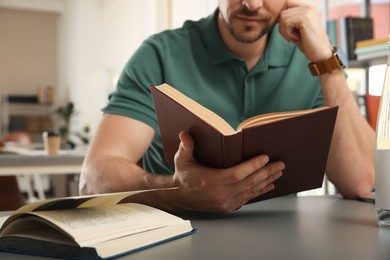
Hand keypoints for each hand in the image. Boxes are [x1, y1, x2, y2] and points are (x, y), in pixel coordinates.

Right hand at [168, 132, 284, 212]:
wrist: (179, 198)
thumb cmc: (183, 176)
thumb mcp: (182, 160)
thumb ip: (186, 147)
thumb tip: (184, 134)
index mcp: (210, 181)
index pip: (237, 174)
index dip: (253, 166)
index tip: (265, 157)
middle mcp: (220, 194)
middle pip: (249, 183)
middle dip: (267, 172)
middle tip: (280, 164)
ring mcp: (225, 202)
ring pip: (251, 192)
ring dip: (267, 181)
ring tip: (278, 172)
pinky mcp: (228, 207)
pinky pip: (248, 199)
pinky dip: (260, 192)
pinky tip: (269, 185)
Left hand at [278, 0, 332, 61]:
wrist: (321, 53)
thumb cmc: (308, 43)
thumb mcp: (297, 28)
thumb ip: (290, 19)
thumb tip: (276, 16)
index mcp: (307, 8)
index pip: (287, 3)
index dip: (282, 16)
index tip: (287, 29)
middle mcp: (308, 7)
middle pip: (283, 11)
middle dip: (283, 26)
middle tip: (292, 36)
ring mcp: (307, 11)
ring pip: (283, 18)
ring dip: (285, 31)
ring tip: (296, 37)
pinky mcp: (305, 18)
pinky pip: (286, 23)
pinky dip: (288, 34)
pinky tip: (298, 38)